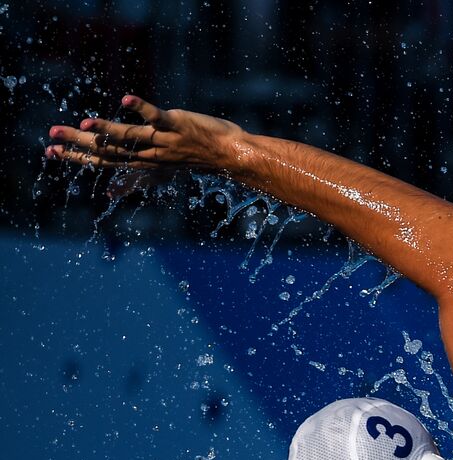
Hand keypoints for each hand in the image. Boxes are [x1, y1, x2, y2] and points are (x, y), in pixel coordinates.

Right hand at [45, 95, 241, 174]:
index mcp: (140, 162)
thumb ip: (133, 180)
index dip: (77, 156)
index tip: (51, 150)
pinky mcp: (176, 125)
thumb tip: (110, 194)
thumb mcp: (159, 172)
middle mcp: (148, 154)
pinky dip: (142, 108)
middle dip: (80, 142)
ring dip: (106, 129)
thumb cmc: (191, 160)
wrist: (228, 155)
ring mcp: (162, 140)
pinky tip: (126, 98)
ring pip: (130, 136)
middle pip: (109, 149)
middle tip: (53, 133)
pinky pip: (156, 117)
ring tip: (84, 123)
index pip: (103, 160)